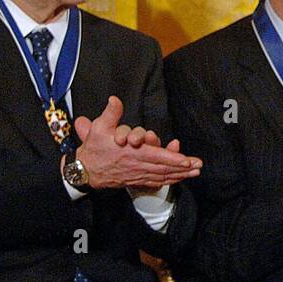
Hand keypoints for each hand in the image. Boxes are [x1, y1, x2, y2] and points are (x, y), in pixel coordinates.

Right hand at [72, 96, 200, 190]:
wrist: (84, 170)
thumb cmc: (94, 148)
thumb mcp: (99, 128)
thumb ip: (110, 114)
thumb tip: (115, 100)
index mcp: (131, 153)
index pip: (155, 156)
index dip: (172, 158)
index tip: (186, 160)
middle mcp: (137, 165)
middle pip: (163, 168)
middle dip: (182, 168)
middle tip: (198, 166)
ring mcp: (137, 174)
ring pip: (162, 175)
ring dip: (179, 175)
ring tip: (195, 172)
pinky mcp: (136, 179)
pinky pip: (155, 181)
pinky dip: (168, 180)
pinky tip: (179, 179)